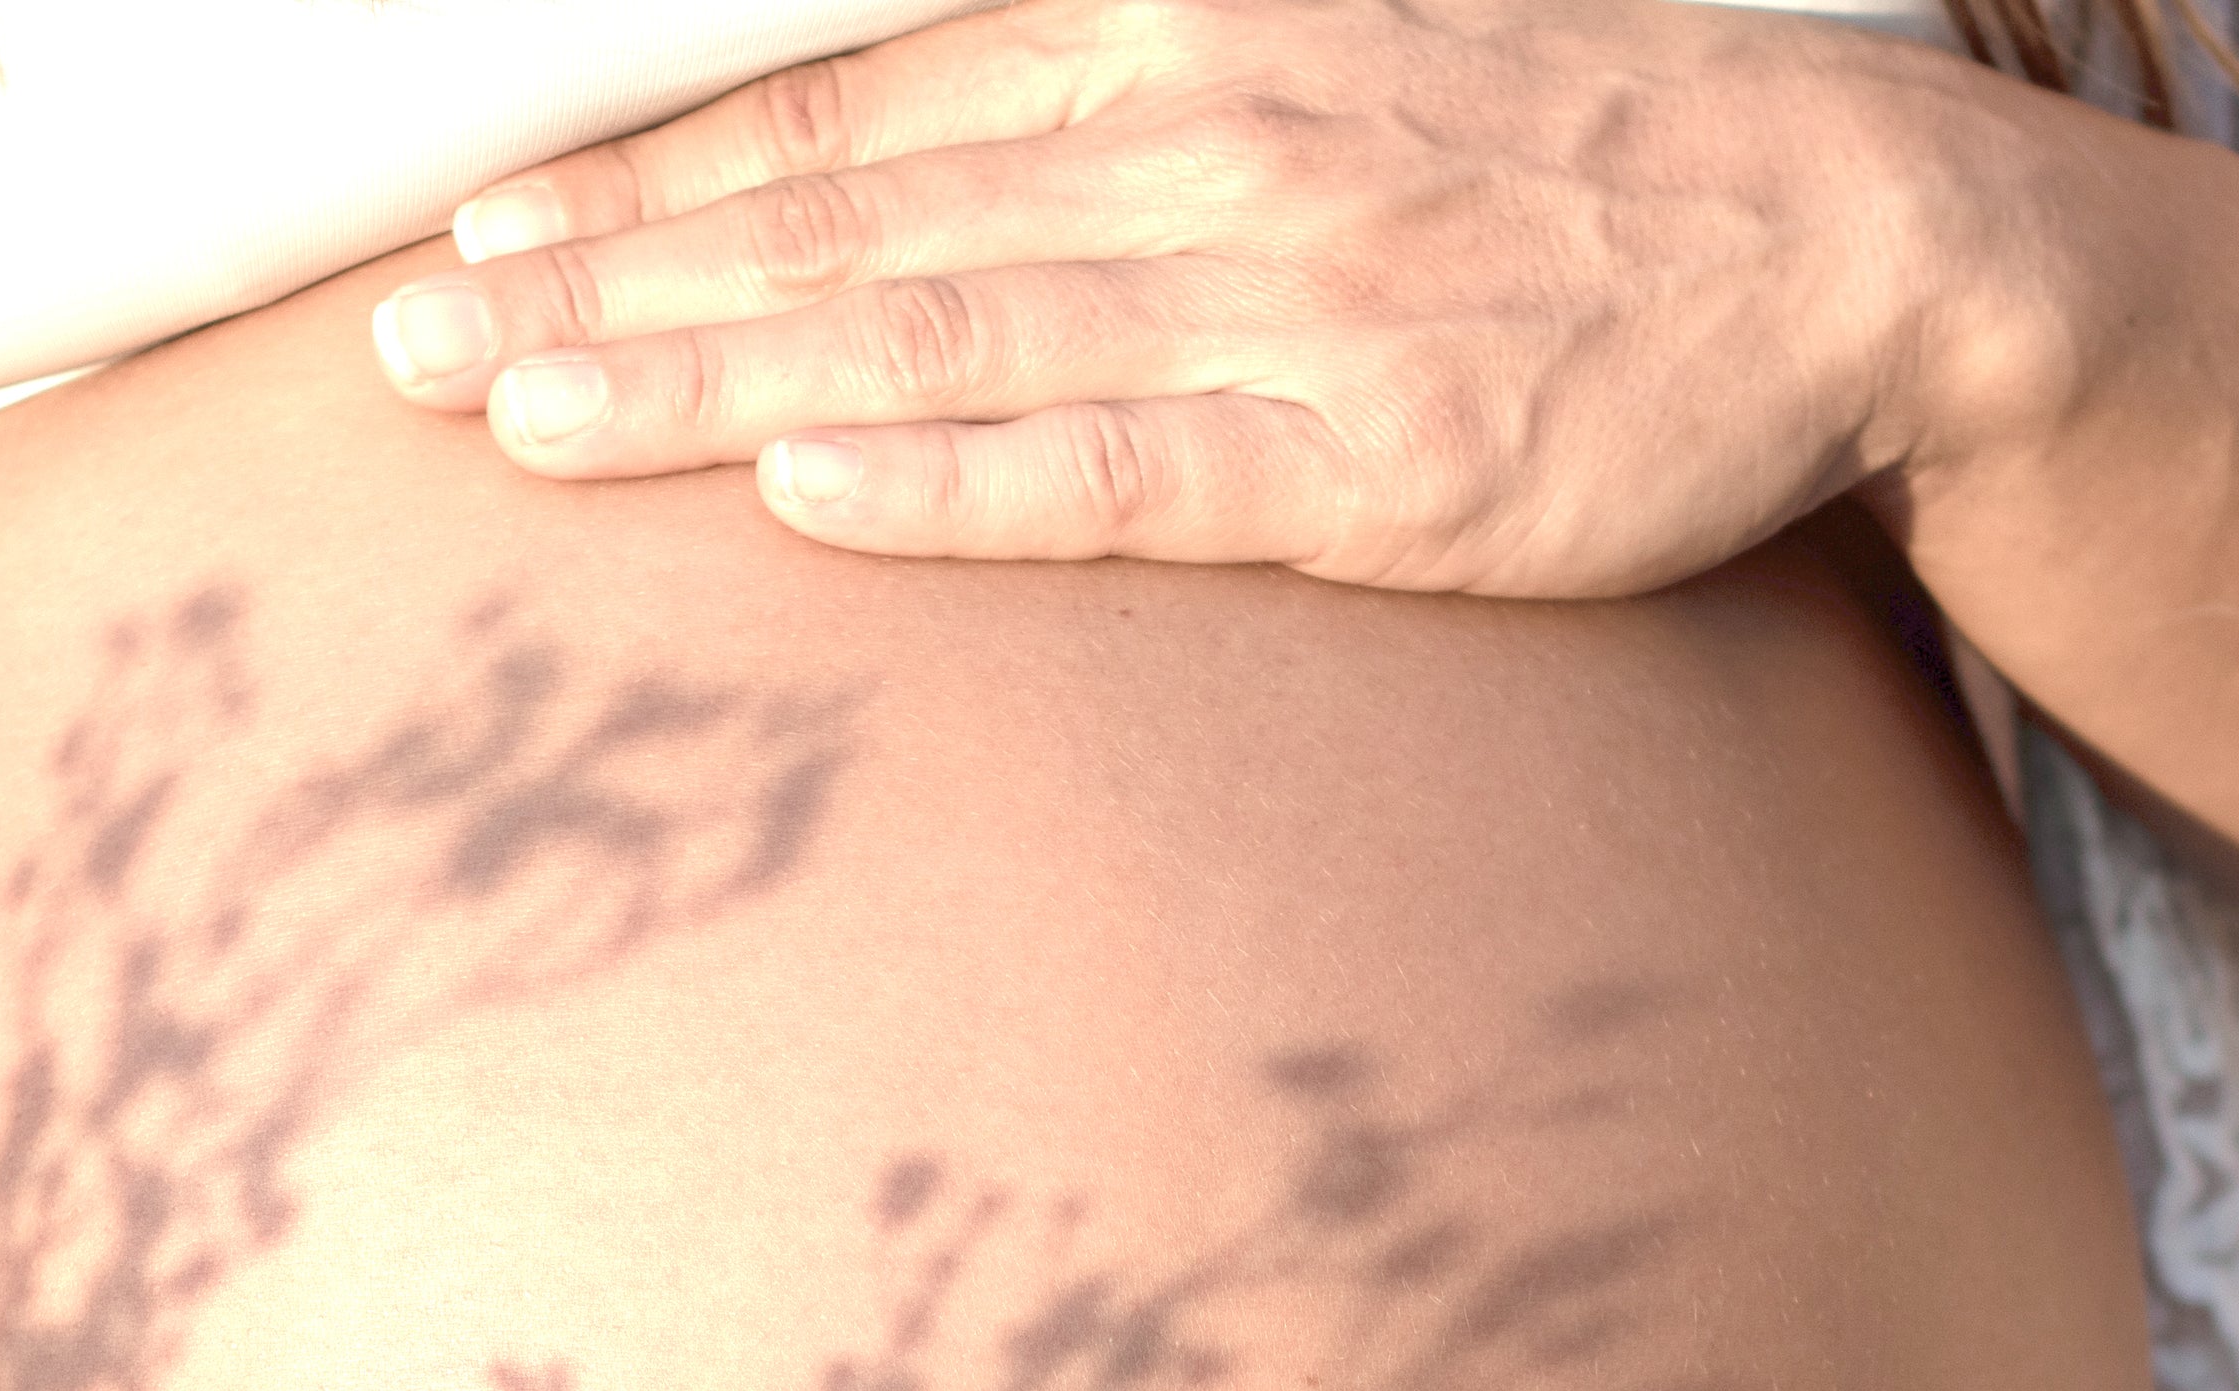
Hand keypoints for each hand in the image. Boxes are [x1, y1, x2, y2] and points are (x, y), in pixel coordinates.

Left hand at [367, 0, 2048, 596]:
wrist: (1840, 232)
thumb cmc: (1560, 157)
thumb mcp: (1323, 56)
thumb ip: (1117, 100)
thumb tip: (920, 152)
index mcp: (1167, 43)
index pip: (842, 122)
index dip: (643, 187)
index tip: (464, 237)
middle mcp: (1193, 148)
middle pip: (837, 228)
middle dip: (602, 292)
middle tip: (398, 358)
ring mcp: (1281, 304)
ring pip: (934, 343)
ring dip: (707, 383)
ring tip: (518, 423)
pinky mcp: (1372, 460)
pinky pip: (1121, 470)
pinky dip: (953, 480)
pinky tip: (802, 496)